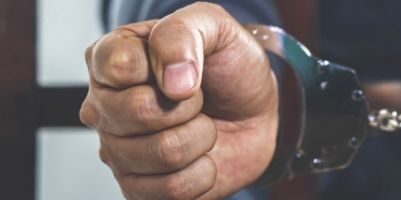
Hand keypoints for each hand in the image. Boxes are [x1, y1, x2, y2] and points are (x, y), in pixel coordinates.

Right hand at [79, 2, 277, 198]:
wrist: (256, 112)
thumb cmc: (228, 66)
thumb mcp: (212, 25)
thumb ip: (183, 34)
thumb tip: (174, 83)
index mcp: (110, 60)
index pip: (118, 66)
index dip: (164, 67)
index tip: (185, 67)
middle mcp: (103, 108)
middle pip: (136, 113)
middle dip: (189, 105)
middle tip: (198, 99)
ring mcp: (118, 152)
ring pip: (160, 154)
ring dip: (200, 139)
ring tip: (201, 126)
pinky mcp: (140, 189)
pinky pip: (170, 191)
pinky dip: (203, 174)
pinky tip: (201, 158)